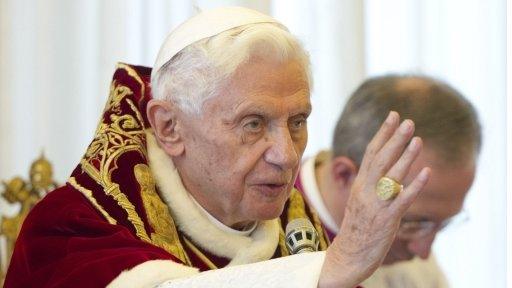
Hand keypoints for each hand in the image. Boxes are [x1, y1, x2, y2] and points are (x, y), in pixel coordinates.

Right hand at [318, 111, 430, 287]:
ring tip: (418, 140)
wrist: (348, 254)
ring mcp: (376, 204)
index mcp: (360, 184)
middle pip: (380, 159)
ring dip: (405, 157)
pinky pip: (402, 200)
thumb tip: (389, 166)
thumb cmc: (358, 226)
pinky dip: (414, 186)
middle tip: (409, 121)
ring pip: (391, 176)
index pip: (371, 152)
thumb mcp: (360, 199)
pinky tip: (427, 173)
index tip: (393, 115)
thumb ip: (372, 182)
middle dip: (394, 139)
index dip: (383, 133)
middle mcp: (366, 190)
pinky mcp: (387, 220)